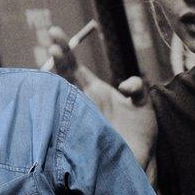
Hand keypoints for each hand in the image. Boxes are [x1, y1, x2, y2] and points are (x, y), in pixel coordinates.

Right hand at [47, 27, 156, 166]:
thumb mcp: (144, 104)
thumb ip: (137, 87)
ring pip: (60, 95)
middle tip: (51, 43)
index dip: (64, 50)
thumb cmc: (140, 133)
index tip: (54, 33)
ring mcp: (79, 117)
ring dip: (56, 80)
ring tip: (52, 61)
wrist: (140, 161)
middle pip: (63, 76)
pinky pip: (64, 120)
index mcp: (95, 92)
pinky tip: (52, 94)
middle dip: (58, 59)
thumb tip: (124, 85)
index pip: (74, 67)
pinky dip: (56, 109)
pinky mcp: (80, 134)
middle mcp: (82, 102)